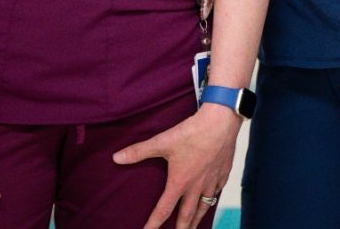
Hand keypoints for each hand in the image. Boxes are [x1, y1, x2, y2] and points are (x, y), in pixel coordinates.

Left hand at [114, 104, 240, 228]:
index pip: (164, 210)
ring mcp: (212, 180)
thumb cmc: (192, 132)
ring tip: (194, 226)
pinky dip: (213, 198)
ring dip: (198, 218)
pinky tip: (212, 197)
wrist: (221, 122)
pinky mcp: (224, 172)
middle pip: (188, 214)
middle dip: (181, 228)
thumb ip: (139, 151)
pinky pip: (218, 191)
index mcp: (180, 182)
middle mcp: (197, 186)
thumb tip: (116, 157)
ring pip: (205, 206)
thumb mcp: (162, 141)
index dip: (154, 224)